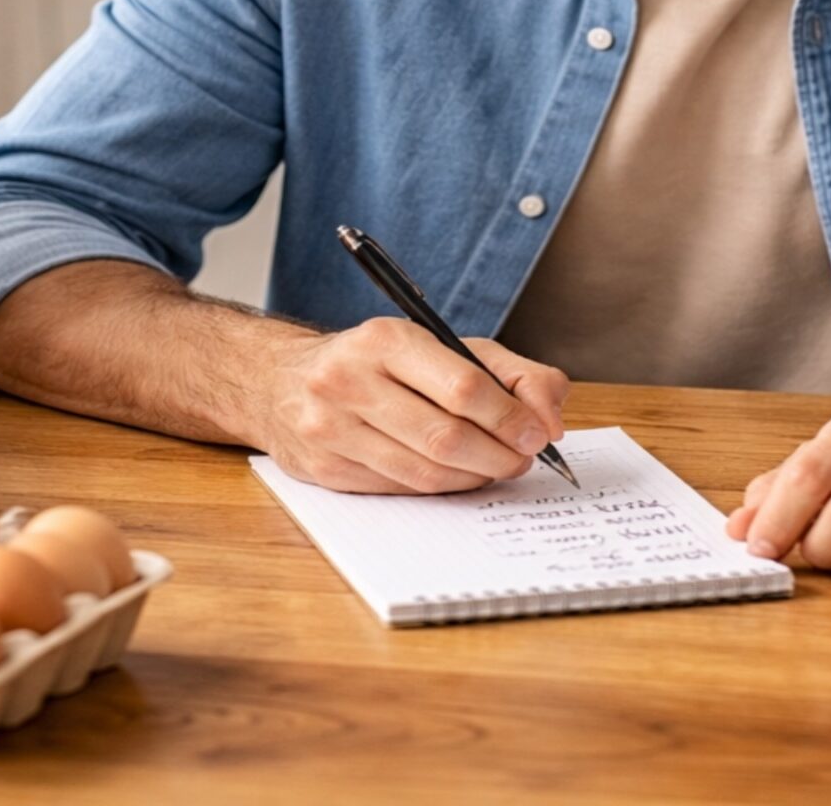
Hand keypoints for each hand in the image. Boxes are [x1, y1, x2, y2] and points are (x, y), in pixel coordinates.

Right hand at [249, 317, 570, 494]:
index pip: (463, 387)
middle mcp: (349, 381)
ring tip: (495, 468)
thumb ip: (508, 371)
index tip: (538, 434)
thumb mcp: (439, 345)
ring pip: (424, 473)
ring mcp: (331, 429)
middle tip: (523, 459)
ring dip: (474, 478)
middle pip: (446, 437)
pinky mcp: (324, 470)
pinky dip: (439, 489)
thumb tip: (551, 416)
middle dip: (499, 456)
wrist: (279, 382)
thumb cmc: (375, 362)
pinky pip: (399, 490)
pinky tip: (455, 477)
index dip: (511, 418)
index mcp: (384, 340)